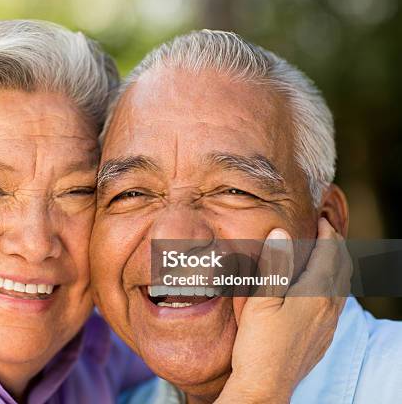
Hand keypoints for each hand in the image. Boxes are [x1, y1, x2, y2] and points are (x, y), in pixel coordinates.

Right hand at [216, 218, 351, 402]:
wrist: (266, 385)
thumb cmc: (259, 344)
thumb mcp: (261, 300)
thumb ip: (274, 265)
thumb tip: (282, 232)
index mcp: (315, 294)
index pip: (329, 254)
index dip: (327, 233)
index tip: (320, 217)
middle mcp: (329, 308)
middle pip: (342, 268)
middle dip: (336, 245)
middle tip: (326, 229)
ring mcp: (328, 324)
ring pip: (342, 286)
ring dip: (337, 265)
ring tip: (326, 253)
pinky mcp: (324, 337)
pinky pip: (337, 302)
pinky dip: (334, 284)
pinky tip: (321, 288)